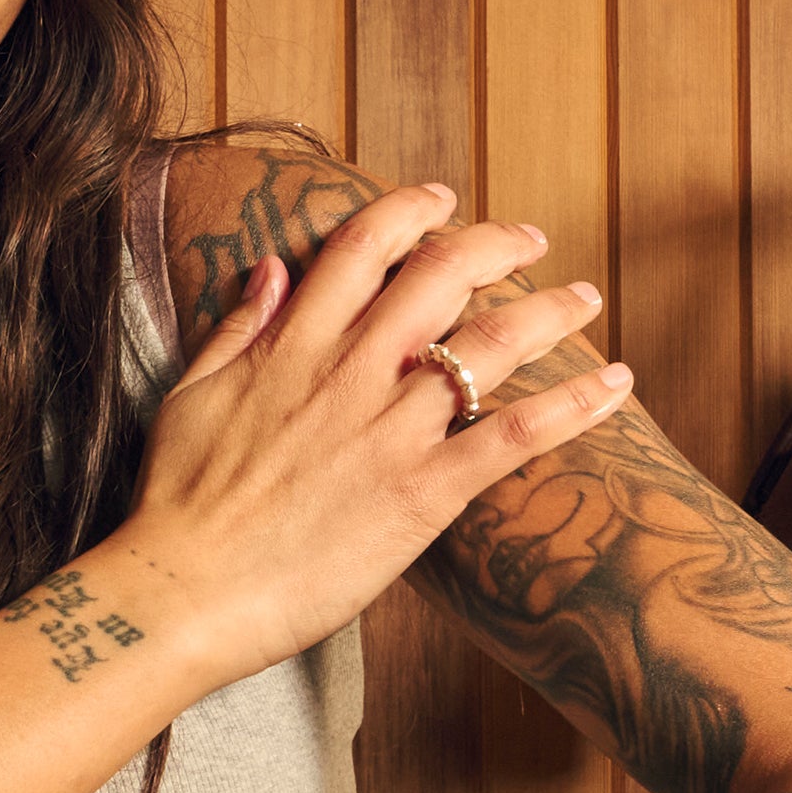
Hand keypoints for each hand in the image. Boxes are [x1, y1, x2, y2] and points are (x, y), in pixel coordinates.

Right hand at [128, 183, 625, 677]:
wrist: (183, 592)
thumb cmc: (176, 504)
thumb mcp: (191, 395)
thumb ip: (237, 329)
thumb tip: (272, 270)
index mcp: (292, 346)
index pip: (362, 247)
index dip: (410, 211)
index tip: (441, 200)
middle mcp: (350, 374)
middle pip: (442, 278)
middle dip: (496, 245)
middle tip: (529, 241)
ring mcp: (391, 432)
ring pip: (492, 346)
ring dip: (549, 311)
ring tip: (583, 299)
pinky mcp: (423, 494)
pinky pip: (515, 437)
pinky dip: (573, 405)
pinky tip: (615, 385)